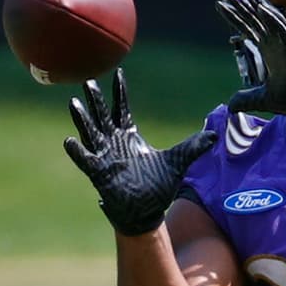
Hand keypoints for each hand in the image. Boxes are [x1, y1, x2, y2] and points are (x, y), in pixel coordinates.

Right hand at [63, 68, 216, 235]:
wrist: (147, 212)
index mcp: (130, 136)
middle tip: (88, 81)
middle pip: (102, 116)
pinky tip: (69, 140)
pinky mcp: (99, 173)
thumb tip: (215, 135)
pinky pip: (86, 160)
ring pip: (90, 133)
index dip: (120, 91)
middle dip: (96, 100)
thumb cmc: (158, 186)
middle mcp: (114, 143)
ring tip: (74, 103)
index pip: (122, 109)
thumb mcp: (178, 162)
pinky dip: (78, 151)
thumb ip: (194, 147)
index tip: (117, 72)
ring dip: (83, 119)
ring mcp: (105, 157)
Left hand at [214, 0, 285, 120]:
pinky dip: (272, 17)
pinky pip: (282, 28)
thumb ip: (247, 99)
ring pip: (267, 17)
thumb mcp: (264, 99)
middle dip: (240, 2)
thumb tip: (231, 106)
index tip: (220, 3)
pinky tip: (260, 6)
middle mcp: (275, 42)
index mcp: (269, 50)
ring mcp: (285, 42)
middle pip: (254, 17)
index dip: (234, 16)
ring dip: (255, 2)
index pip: (248, 27)